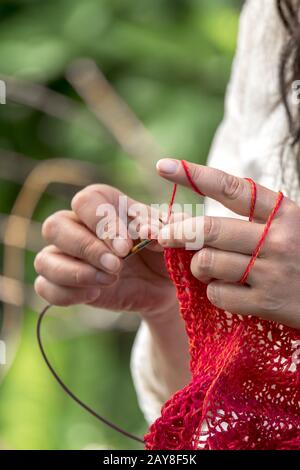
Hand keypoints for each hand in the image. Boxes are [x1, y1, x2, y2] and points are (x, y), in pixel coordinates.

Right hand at [34, 184, 176, 320]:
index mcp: (102, 204)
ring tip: (110, 280)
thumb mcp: (168, 238)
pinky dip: (66, 293)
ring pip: (45, 258)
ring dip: (76, 272)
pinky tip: (94, 294)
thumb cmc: (162, 252)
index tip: (126, 247)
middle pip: (56, 226)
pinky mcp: (62, 282)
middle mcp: (77, 225)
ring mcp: (65, 254)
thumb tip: (151, 231)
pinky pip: (44, 286)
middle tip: (117, 265)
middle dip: (86, 248)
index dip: (102, 223)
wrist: (160, 285)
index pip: (86, 201)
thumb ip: (164, 230)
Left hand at [156, 158, 299, 329]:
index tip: (164, 166)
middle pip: (209, 229)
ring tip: (205, 268)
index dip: (194, 175)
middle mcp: (277, 238)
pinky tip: (225, 291)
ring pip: (208, 262)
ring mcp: (272, 272)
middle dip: (178, 232)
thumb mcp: (293, 225)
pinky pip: (219, 294)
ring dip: (197, 266)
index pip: (230, 188)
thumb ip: (256, 216)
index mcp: (283, 213)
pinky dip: (213, 292)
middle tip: (164, 235)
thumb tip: (199, 221)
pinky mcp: (267, 303)